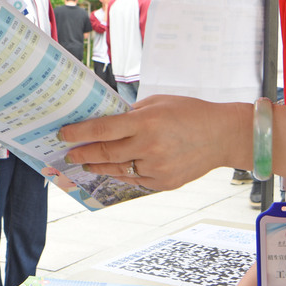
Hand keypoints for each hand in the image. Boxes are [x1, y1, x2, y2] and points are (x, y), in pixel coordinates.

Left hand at [60, 95, 247, 190]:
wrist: (223, 136)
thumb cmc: (190, 113)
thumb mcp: (158, 103)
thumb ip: (132, 113)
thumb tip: (106, 120)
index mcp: (146, 122)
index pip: (102, 130)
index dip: (78, 133)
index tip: (62, 135)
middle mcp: (148, 147)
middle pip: (104, 154)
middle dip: (82, 153)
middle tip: (68, 153)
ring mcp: (156, 168)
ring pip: (117, 170)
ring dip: (97, 166)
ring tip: (86, 162)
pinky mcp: (163, 183)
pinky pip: (134, 180)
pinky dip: (121, 174)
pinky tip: (112, 169)